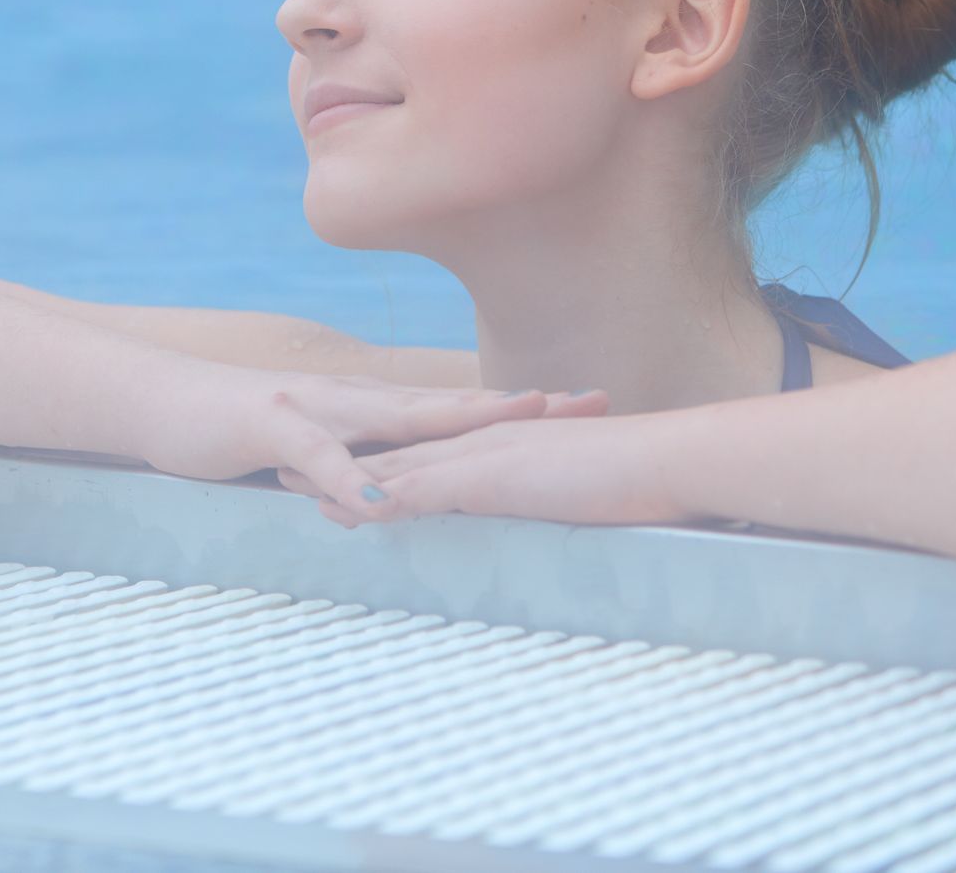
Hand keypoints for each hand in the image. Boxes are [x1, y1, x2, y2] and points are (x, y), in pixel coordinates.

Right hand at [134, 366, 608, 522]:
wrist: (165, 401)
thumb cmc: (241, 431)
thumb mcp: (318, 453)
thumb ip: (364, 467)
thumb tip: (408, 498)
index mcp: (373, 412)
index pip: (462, 410)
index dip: (525, 410)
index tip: (589, 407)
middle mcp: (358, 402)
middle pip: (454, 405)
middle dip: (523, 406)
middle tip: (590, 403)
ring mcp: (319, 409)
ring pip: (401, 418)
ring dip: (460, 423)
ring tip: (516, 422)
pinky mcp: (273, 427)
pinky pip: (317, 456)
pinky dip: (348, 477)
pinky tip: (376, 499)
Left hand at [276, 411, 683, 530]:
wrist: (671, 457)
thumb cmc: (642, 476)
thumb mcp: (580, 487)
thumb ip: (551, 494)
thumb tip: (537, 513)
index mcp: (502, 443)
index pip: (427, 450)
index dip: (378, 456)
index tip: (332, 461)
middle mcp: (483, 442)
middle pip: (397, 452)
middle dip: (338, 460)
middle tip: (284, 465)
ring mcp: (486, 456)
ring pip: (399, 466)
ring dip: (342, 477)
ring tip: (288, 485)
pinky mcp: (496, 477)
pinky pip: (432, 488)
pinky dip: (388, 496)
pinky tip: (350, 508)